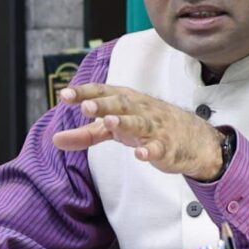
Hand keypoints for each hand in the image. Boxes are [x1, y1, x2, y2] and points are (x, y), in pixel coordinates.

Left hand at [52, 83, 224, 179]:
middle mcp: (140, 110)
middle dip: (103, 104)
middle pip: (121, 104)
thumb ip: (86, 133)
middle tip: (85, 106)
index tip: (65, 94)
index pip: (104, 92)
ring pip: (139, 123)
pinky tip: (140, 155)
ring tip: (109, 122)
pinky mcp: (166, 148)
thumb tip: (55, 139)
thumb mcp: (115, 128)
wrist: (193, 139)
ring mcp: (155, 129)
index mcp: (127, 101)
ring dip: (124, 122)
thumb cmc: (148, 127)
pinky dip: (149, 151)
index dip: (85, 93)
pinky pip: (158, 148)